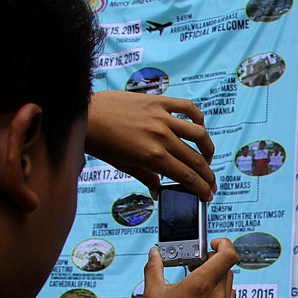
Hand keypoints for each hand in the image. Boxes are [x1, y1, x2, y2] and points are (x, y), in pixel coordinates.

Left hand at [85, 90, 216, 200]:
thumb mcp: (124, 165)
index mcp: (152, 157)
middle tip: (211, 183)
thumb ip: (147, 178)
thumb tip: (158, 192)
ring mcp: (161, 117)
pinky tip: (198, 127)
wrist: (86, 115)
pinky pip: (187, 108)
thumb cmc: (101, 142)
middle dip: (208, 175)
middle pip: (195, 159)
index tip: (208, 195)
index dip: (201, 188)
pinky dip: (197, 118)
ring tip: (206, 157)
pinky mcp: (158, 102)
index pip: (187, 176)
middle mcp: (161, 137)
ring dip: (208, 149)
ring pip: (199, 134)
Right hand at [143, 238, 237, 297]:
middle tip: (194, 264)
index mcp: (201, 285)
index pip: (228, 254)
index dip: (223, 243)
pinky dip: (219, 291)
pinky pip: (228, 297)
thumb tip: (154, 254)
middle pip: (226, 266)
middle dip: (212, 260)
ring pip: (228, 281)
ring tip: (196, 282)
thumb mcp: (152, 295)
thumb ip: (154, 268)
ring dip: (216, 276)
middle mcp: (217, 296)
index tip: (211, 244)